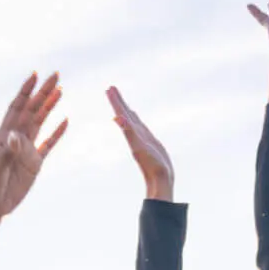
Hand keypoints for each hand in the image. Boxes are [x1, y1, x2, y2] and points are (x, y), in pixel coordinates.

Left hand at [0, 73, 66, 218]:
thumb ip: (8, 152)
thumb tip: (16, 135)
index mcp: (4, 136)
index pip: (16, 108)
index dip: (25, 92)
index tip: (35, 76)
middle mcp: (16, 139)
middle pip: (32, 111)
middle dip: (43, 93)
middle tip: (56, 76)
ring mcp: (26, 150)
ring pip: (40, 123)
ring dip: (50, 107)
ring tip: (60, 91)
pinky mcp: (34, 164)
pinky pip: (47, 145)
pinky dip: (56, 133)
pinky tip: (64, 121)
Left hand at [107, 87, 172, 201]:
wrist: (160, 181)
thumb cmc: (151, 165)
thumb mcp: (139, 147)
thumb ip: (129, 132)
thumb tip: (116, 118)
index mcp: (131, 133)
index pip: (121, 113)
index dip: (115, 101)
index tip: (109, 89)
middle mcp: (135, 134)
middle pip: (124, 114)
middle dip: (118, 101)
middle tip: (111, 88)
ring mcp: (142, 137)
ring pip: (132, 119)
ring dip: (125, 109)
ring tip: (120, 100)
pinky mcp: (149, 141)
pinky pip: (140, 126)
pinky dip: (136, 120)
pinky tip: (135, 117)